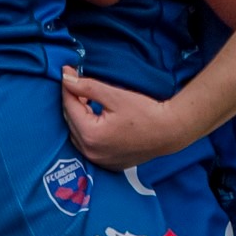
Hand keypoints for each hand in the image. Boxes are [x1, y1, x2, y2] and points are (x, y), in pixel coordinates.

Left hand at [60, 67, 182, 169]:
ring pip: (78, 134)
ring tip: (87, 99)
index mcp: (90, 135)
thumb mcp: (114, 95)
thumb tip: (66, 78)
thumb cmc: (144, 112)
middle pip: (71, 121)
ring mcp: (99, 161)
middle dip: (73, 101)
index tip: (67, 72)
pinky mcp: (108, 163)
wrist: (169, 131)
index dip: (68, 87)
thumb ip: (87, 87)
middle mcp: (91, 152)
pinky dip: (88, 131)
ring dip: (79, 117)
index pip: (69, 106)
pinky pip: (89, 145)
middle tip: (77, 83)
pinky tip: (96, 118)